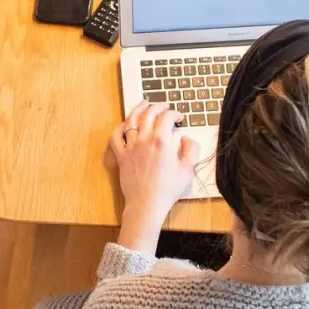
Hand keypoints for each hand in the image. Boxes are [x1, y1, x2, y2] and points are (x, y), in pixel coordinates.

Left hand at [108, 101, 199, 253]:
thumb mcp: (188, 169)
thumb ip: (191, 149)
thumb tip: (186, 138)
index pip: (167, 117)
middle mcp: (144, 140)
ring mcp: (130, 147)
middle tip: (164, 106)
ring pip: (131, 120)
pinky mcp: (121, 156)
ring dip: (138, 109)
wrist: (147, 204)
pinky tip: (125, 123)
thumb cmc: (168, 189)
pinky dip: (120, 127)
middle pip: (149, 114)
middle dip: (158, 106)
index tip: (179, 118)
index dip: (175, 114)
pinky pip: (116, 137)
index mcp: (161, 141)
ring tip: (144, 103)